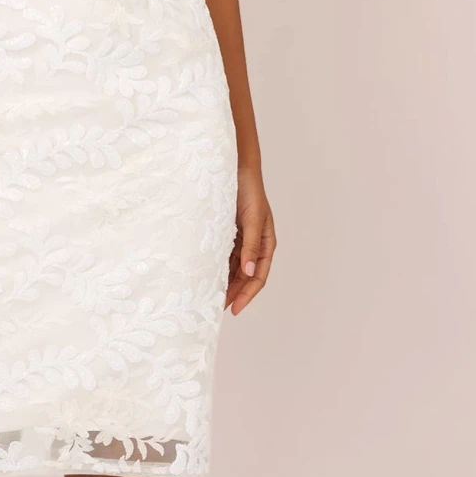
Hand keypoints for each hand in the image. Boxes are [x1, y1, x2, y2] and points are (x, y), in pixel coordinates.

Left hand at [226, 166, 274, 315]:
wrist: (235, 168)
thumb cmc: (249, 191)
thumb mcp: (253, 220)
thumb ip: (251, 247)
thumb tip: (248, 273)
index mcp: (267, 243)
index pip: (258, 276)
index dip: (247, 294)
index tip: (234, 308)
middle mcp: (255, 244)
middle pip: (245, 276)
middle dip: (234, 292)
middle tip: (218, 306)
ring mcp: (241, 239)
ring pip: (234, 268)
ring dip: (225, 282)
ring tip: (212, 296)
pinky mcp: (228, 233)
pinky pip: (224, 255)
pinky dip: (218, 267)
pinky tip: (208, 275)